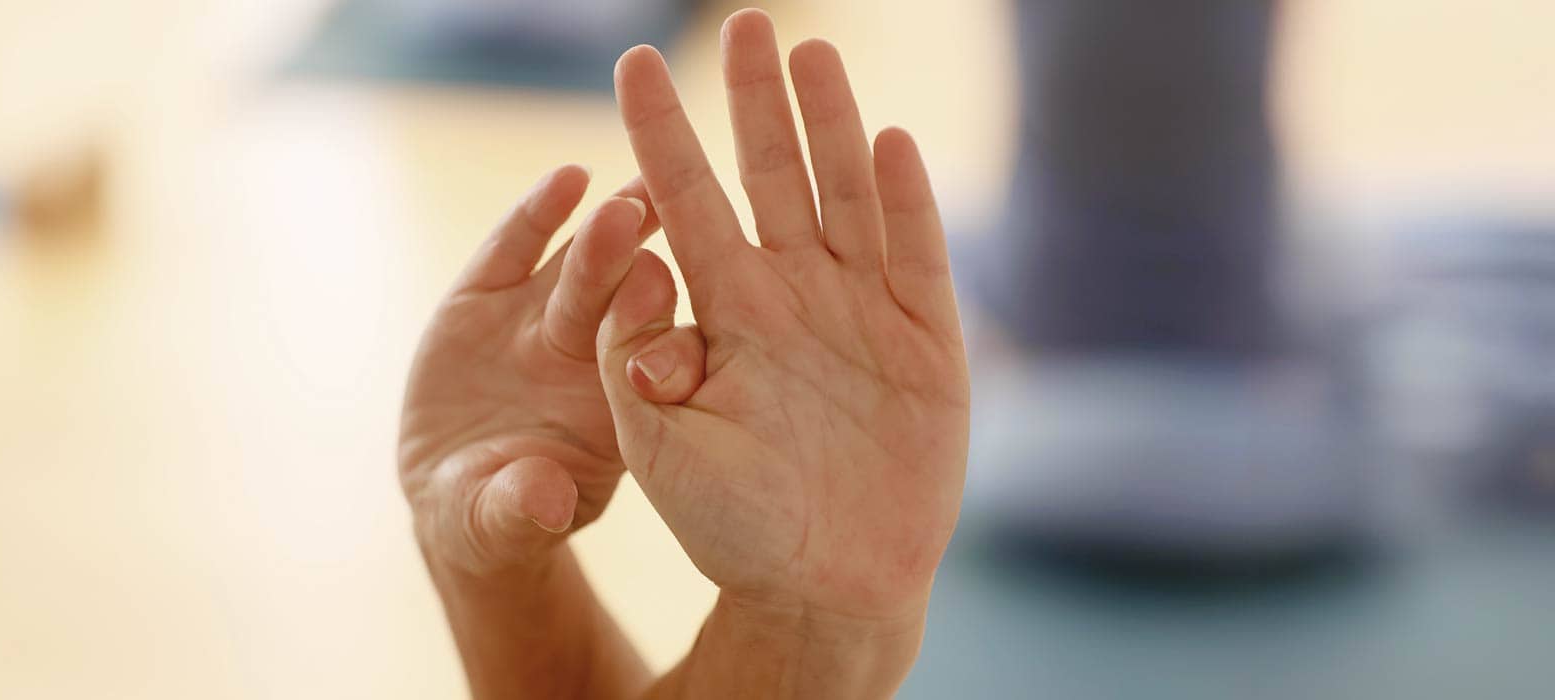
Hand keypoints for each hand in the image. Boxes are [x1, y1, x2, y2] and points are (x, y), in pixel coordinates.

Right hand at [400, 167, 701, 575]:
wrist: (454, 490)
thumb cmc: (498, 517)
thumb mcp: (504, 521)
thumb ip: (523, 507)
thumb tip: (544, 500)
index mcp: (618, 410)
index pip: (643, 360)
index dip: (650, 328)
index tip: (664, 293)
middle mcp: (592, 352)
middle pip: (618, 298)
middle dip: (628, 257)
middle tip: (644, 211)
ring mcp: (543, 318)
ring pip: (580, 263)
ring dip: (605, 225)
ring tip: (625, 184)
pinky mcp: (490, 294)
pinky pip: (518, 249)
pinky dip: (540, 214)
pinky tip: (567, 179)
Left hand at [599, 11, 968, 632]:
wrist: (824, 587)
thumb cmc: (730, 524)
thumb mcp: (658, 444)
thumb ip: (632, 360)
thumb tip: (630, 270)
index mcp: (720, 313)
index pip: (683, 203)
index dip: (661, 134)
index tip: (631, 65)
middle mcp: (787, 295)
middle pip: (768, 176)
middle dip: (754, 101)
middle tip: (745, 24)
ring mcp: (859, 310)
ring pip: (842, 196)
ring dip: (829, 125)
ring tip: (812, 55)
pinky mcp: (924, 338)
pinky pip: (915, 255)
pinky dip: (904, 201)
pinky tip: (889, 141)